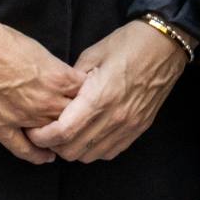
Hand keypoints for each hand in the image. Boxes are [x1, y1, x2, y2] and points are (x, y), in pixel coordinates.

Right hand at [0, 21, 84, 163]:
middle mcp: (46, 102)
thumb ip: (54, 69)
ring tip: (64, 140)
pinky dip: (37, 156)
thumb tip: (61, 78)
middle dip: (77, 120)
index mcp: (59, 78)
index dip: (88, 98)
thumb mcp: (39, 49)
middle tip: (80, 123)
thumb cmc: (3, 42)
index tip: (89, 101)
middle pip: (73, 118)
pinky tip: (45, 158)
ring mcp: (24, 118)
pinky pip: (24, 149)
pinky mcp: (1, 128)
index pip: (86, 95)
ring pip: (52, 135)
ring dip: (59, 138)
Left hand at [26, 20, 188, 162]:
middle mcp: (114, 117)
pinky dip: (94, 149)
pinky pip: (110, 152)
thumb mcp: (93, 54)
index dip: (42, 136)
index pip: (62, 132)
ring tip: (68, 133)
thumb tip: (56, 98)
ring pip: (90, 156)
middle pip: (73, 150)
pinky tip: (90, 134)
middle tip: (47, 131)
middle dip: (54, 145)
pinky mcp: (139, 128)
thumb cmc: (129, 43)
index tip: (33, 129)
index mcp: (99, 97)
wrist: (166, 45)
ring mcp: (129, 125)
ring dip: (74, 149)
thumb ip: (72, 81)